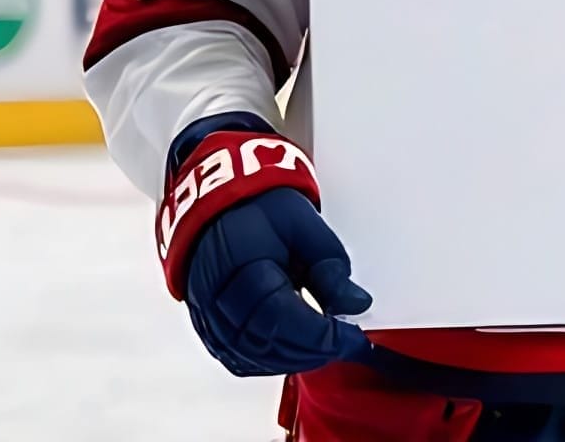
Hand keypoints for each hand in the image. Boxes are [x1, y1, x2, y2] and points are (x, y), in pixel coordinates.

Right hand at [159, 118, 372, 376]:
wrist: (221, 203)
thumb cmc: (261, 208)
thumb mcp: (305, 224)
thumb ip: (330, 267)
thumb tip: (356, 305)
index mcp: (240, 265)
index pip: (282, 316)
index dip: (321, 334)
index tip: (352, 336)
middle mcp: (216, 298)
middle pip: (268, 343)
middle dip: (314, 349)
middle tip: (346, 342)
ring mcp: (208, 317)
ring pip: (253, 358)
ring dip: (296, 358)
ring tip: (327, 345)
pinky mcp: (209, 329)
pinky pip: (240, 360)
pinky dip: (273, 361)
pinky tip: (298, 352)